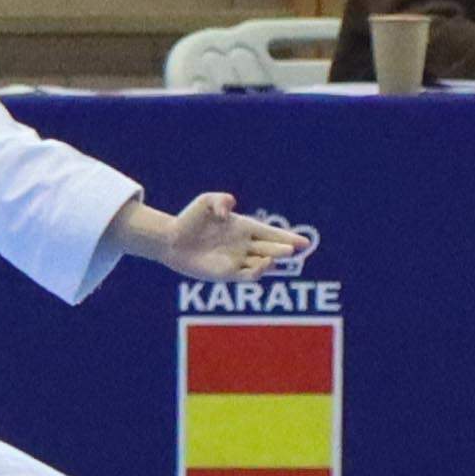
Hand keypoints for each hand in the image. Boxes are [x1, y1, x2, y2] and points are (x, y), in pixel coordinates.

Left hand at [145, 191, 300, 280]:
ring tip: (271, 256)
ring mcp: (238, 260)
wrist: (170, 240)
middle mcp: (245, 245)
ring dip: (270, 261)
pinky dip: (258, 271)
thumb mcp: (205, 202)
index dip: (288, 238)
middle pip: (271, 248)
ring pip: (263, 263)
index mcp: (245, 228)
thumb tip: (228, 211)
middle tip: (290, 249)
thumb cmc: (189, 219)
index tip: (304, 243)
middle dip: (282, 249)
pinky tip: (260, 264)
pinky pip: (249, 276)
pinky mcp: (227, 274)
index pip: (272, 233)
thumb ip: (220, 200)